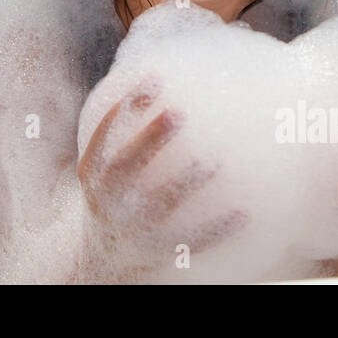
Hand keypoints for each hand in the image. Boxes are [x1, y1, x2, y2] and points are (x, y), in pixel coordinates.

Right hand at [75, 76, 248, 278]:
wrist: (102, 259)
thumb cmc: (112, 196)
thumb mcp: (102, 168)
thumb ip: (121, 132)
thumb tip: (156, 78)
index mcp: (92, 173)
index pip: (104, 134)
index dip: (126, 104)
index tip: (154, 77)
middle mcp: (108, 199)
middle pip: (127, 165)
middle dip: (152, 138)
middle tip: (180, 111)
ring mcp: (132, 227)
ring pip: (161, 203)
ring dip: (186, 182)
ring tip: (214, 161)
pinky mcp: (157, 250)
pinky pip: (191, 240)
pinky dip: (218, 228)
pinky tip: (245, 213)